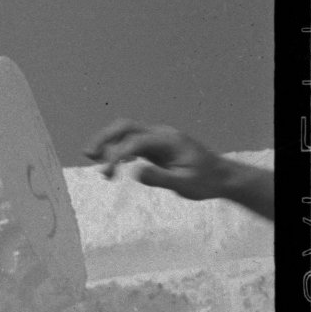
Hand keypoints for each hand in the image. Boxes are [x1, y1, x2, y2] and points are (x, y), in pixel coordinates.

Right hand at [85, 120, 233, 200]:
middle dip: (104, 138)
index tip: (108, 175)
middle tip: (88, 154)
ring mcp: (158, 139)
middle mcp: (161, 135)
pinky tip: (112, 163)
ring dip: (107, 142)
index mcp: (169, 141)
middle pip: (125, 126)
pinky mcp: (155, 147)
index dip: (116, 155)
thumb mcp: (185, 185)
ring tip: (93, 159)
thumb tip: (135, 171)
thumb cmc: (206, 181)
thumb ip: (160, 178)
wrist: (221, 177)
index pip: (135, 141)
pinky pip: (131, 142)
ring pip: (126, 132)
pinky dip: (116, 149)